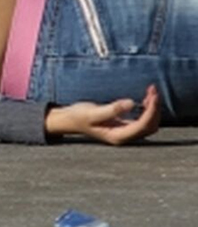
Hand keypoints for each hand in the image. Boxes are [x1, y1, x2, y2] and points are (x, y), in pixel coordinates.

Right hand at [44, 84, 161, 144]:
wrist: (70, 120)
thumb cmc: (79, 116)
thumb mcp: (92, 112)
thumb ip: (112, 109)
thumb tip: (131, 103)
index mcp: (118, 135)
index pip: (142, 125)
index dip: (151, 110)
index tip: (153, 95)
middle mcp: (124, 136)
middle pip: (150, 126)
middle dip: (155, 108)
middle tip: (153, 89)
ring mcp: (125, 132)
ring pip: (149, 124)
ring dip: (153, 109)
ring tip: (151, 92)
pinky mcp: (124, 126)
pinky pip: (143, 121)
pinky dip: (148, 110)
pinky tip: (145, 100)